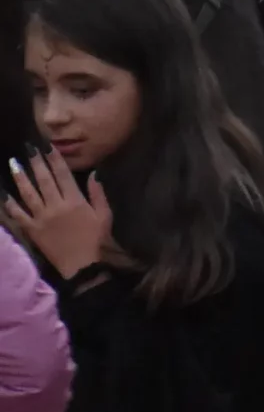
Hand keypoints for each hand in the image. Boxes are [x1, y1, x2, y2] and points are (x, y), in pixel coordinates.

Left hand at [3, 153, 111, 278]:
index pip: (63, 175)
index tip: (47, 147)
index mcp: (75, 201)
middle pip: (44, 180)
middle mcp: (56, 206)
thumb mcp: (104, 215)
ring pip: (28, 194)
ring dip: (20, 178)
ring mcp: (42, 218)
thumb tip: (94, 174)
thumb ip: (98, 194)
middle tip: (28, 149)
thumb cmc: (95, 239)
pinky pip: (19, 215)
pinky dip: (11, 205)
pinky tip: (5, 195)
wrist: (81, 264)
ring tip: (13, 164)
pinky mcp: (32, 230)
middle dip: (36, 163)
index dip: (54, 160)